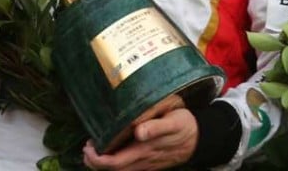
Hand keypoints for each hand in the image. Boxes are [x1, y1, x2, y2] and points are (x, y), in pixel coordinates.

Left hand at [82, 107, 197, 170]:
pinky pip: (127, 169)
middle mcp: (143, 161)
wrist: (200, 139)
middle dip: (95, 162)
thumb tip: (138, 131)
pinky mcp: (149, 164)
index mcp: (145, 150)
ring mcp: (146, 165)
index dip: (97, 159)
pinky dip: (114, 164)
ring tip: (94, 150)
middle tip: (87, 147)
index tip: (89, 145)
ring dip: (103, 164)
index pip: (115, 163)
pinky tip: (110, 151)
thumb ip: (156, 126)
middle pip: (113, 170)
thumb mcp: (174, 121)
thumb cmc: (185, 125)